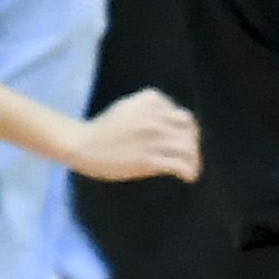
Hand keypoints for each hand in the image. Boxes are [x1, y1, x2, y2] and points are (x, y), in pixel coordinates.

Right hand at [67, 89, 202, 181]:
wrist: (84, 146)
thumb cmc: (104, 129)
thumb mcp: (128, 106)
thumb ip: (150, 109)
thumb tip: (172, 120)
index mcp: (150, 101)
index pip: (180, 115)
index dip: (184, 130)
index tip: (182, 140)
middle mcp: (155, 117)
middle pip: (188, 129)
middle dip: (192, 143)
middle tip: (191, 155)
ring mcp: (153, 138)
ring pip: (188, 147)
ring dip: (194, 160)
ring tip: (192, 169)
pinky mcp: (150, 159)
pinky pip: (179, 164)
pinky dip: (189, 172)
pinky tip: (188, 178)